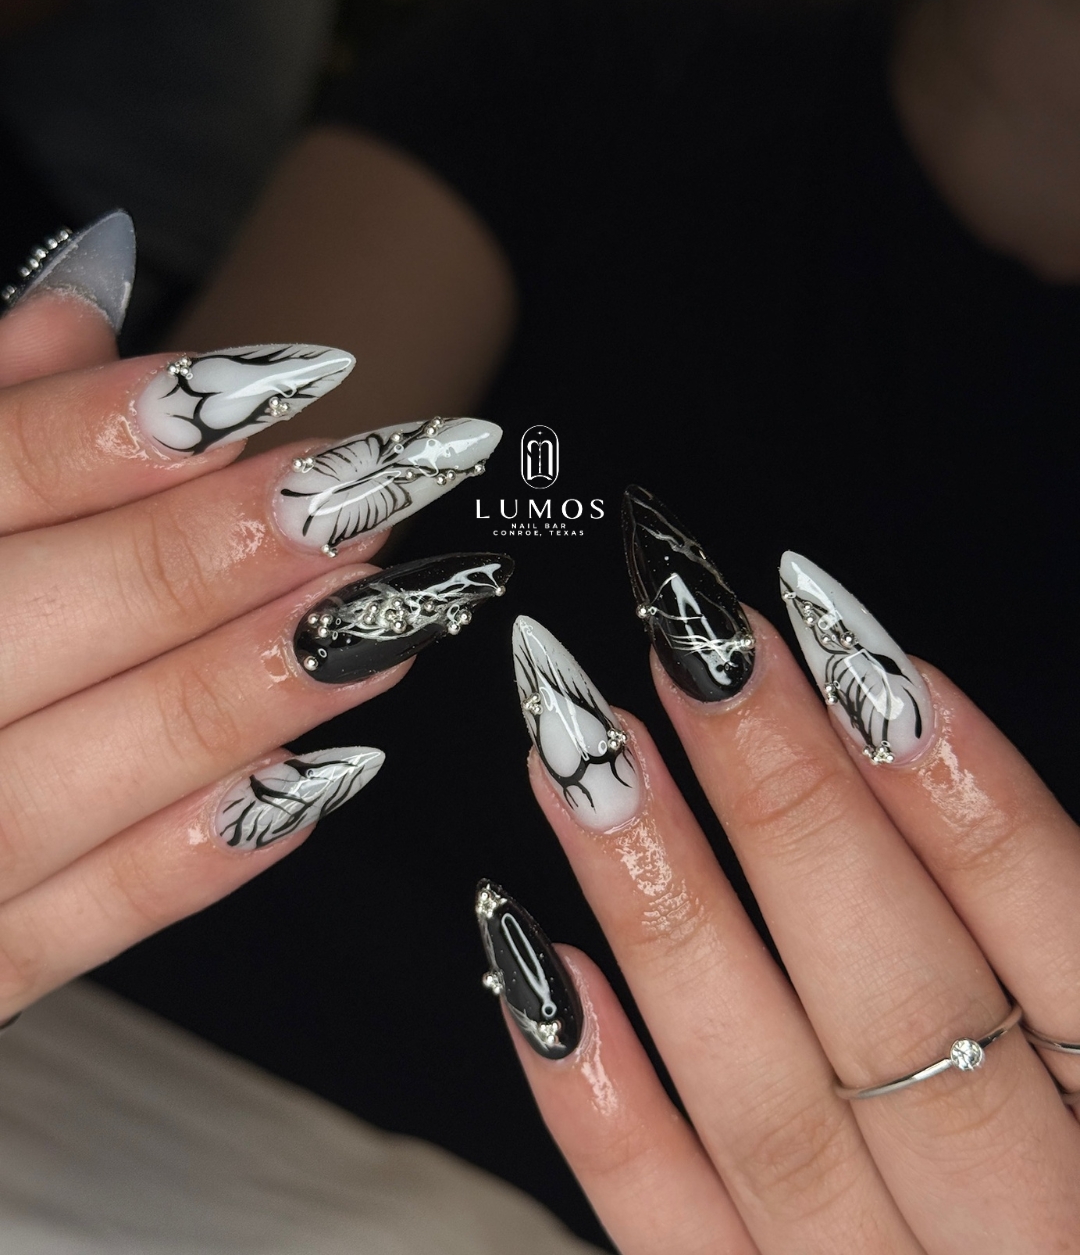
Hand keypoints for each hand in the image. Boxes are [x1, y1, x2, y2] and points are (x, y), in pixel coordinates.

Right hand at [0, 213, 506, 1025]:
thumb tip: (87, 291)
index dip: (138, 424)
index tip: (301, 376)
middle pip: (59, 608)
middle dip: (232, 545)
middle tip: (382, 483)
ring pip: (89, 766)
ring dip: (254, 685)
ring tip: (391, 614)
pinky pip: (81, 923)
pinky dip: (201, 854)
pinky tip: (325, 775)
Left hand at [479, 486, 1079, 1251]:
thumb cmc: (1068, 1149)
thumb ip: (1053, 935)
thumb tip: (907, 729)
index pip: (1068, 951)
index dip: (963, 791)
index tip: (844, 638)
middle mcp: (1029, 1238)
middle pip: (903, 1006)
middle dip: (789, 808)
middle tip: (689, 645)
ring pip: (770, 1106)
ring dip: (667, 911)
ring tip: (580, 754)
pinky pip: (675, 1244)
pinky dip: (603, 1109)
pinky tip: (532, 961)